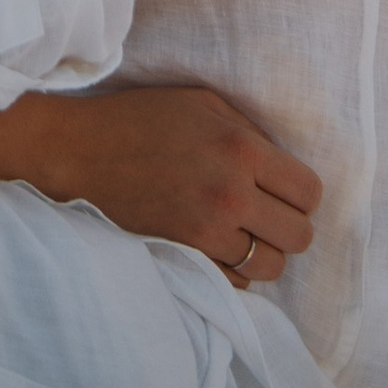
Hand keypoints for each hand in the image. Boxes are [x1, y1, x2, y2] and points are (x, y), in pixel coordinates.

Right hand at [0, 82, 320, 286]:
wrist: (78, 154)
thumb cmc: (139, 121)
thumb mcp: (201, 104)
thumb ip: (249, 133)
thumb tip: (283, 165)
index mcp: (240, 149)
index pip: (308, 191)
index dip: (300, 193)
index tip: (283, 190)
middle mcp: (231, 195)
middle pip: (300, 236)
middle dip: (287, 225)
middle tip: (264, 213)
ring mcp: (208, 234)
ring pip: (272, 268)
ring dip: (262, 252)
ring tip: (239, 232)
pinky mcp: (186, 259)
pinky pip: (237, 282)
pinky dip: (232, 268)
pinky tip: (214, 244)